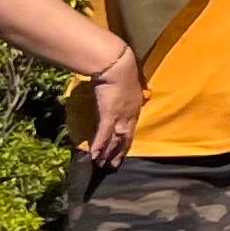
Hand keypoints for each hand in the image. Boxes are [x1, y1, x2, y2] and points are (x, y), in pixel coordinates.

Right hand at [83, 48, 143, 166]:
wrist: (118, 66)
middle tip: (113, 164)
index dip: (126, 140)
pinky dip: (99, 145)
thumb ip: (130, 90)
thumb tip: (127, 89)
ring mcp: (120, 117)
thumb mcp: (131, 83)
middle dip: (118, 152)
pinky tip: (94, 155)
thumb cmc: (124, 69)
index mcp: (135, 107)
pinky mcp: (108, 116)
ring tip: (102, 164)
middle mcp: (130, 115)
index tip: (122, 148)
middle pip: (124, 138)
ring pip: (114, 139)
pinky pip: (104, 135)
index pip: (131, 128)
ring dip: (108, 152)